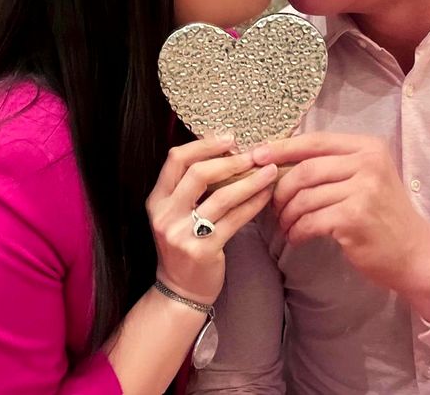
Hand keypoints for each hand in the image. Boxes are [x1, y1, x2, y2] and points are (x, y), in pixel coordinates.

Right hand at [146, 135, 276, 305]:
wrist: (181, 291)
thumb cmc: (185, 243)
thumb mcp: (177, 212)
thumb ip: (192, 185)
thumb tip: (228, 149)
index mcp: (157, 200)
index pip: (176, 159)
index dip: (204, 144)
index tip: (230, 139)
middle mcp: (165, 215)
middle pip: (198, 174)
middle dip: (231, 160)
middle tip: (256, 154)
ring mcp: (182, 234)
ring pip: (222, 196)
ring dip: (251, 180)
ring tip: (271, 170)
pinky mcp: (203, 250)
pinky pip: (235, 219)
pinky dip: (254, 203)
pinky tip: (267, 195)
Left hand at [253, 132, 429, 321]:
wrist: (415, 253)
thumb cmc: (384, 215)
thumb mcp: (366, 177)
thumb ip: (333, 164)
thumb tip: (279, 158)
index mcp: (368, 147)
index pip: (315, 141)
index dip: (282, 148)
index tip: (257, 156)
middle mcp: (368, 163)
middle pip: (306, 168)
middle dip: (280, 187)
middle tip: (271, 204)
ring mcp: (363, 190)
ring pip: (305, 197)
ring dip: (287, 214)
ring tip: (285, 224)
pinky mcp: (355, 218)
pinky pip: (310, 220)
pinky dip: (297, 230)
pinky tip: (296, 237)